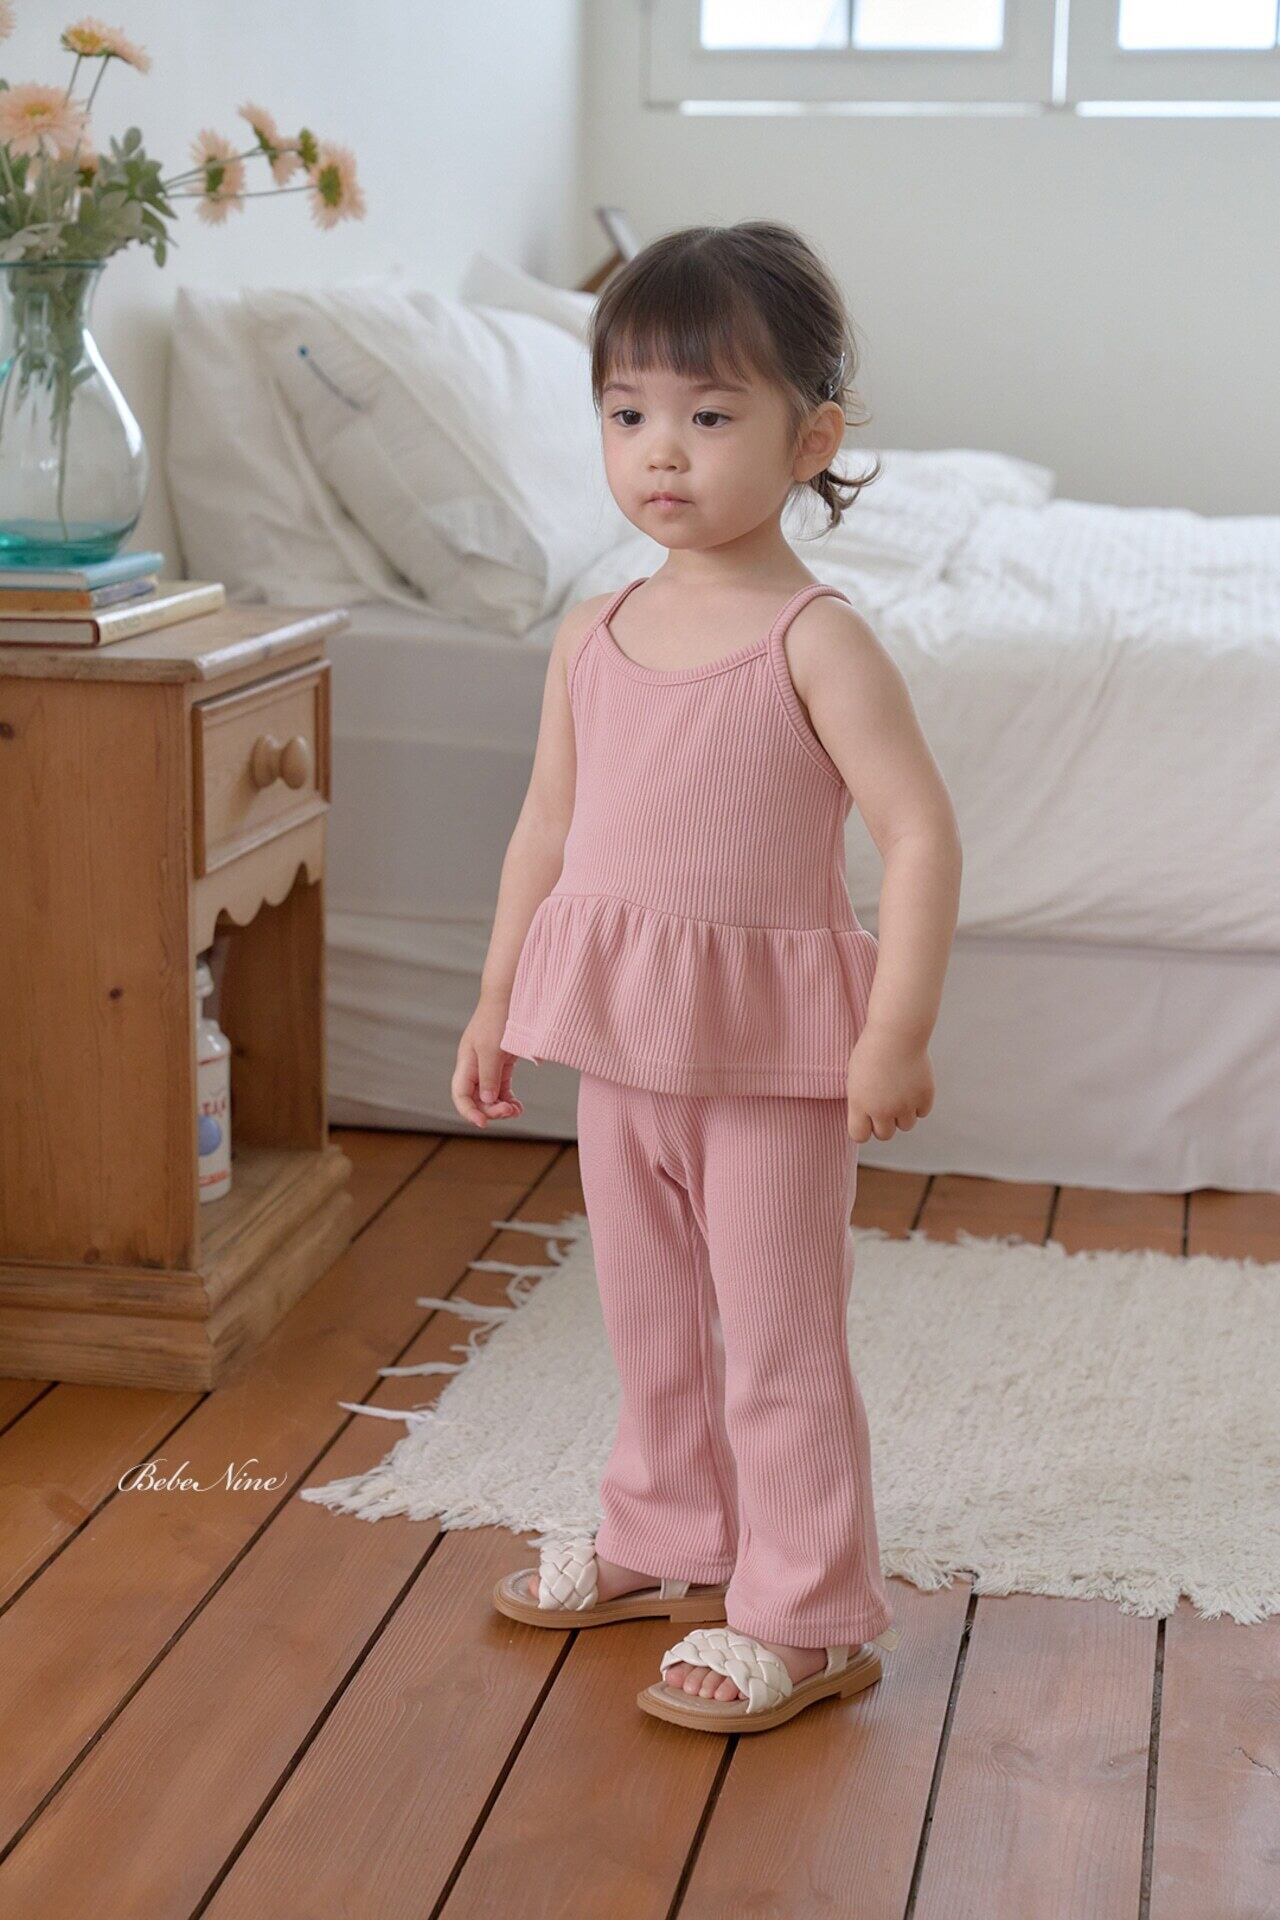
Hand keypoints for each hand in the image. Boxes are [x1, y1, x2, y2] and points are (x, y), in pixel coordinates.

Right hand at [452, 1004, 523, 1128]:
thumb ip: (488, 1076)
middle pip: (476, 1098)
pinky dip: (508, 1099)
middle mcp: (474, 1065)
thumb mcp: (492, 1049)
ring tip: (517, 1111)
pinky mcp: (502, 1062)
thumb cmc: (499, 1018)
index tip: (483, 1124)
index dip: (469, 1112)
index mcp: (466, 1062)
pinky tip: (518, 1106)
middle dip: (491, 1109)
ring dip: (501, 1107)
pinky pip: (501, 1087)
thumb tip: (486, 1100)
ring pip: (490, 1095)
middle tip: (511, 1112)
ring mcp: (488, 1064)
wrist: (511, 995)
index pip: (460, 1095)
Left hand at [846, 1023, 933, 1142]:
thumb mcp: (856, 1077)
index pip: (860, 1136)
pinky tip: (912, 1086)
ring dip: (903, 1114)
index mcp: (859, 1104)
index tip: (866, 1119)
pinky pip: (922, 1112)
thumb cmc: (872, 1051)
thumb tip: (869, 1121)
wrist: (896, 1032)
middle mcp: (882, 1109)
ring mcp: (905, 1104)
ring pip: (906, 1125)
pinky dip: (919, 1103)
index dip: (863, 1128)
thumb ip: (861, 1102)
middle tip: (885, 1105)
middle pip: (885, 1135)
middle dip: (884, 1123)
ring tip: (899, 1093)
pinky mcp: (924, 1097)